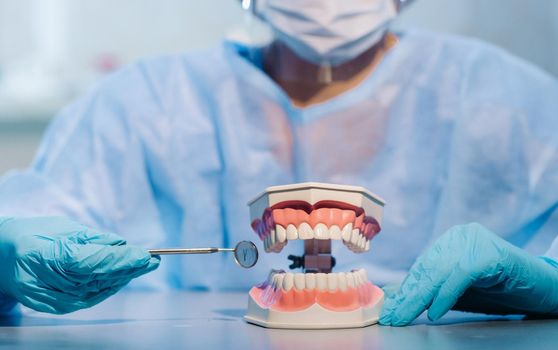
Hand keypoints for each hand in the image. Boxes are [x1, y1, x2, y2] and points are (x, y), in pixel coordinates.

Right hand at [0, 217, 159, 313]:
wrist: (4, 258)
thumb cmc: (33, 236)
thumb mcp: (63, 228)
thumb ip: (94, 239)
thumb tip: (121, 246)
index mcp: (50, 256)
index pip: (95, 262)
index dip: (123, 260)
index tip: (145, 255)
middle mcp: (51, 282)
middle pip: (100, 277)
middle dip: (130, 269)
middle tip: (153, 260)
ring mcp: (53, 298)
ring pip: (99, 289)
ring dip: (124, 278)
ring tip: (144, 266)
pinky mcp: (57, 306)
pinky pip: (91, 296)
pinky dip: (109, 287)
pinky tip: (124, 278)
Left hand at [379, 223, 557, 325]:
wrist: (543, 288)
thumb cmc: (500, 290)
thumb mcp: (459, 291)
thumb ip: (429, 291)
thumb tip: (393, 295)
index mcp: (450, 240)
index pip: (422, 267)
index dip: (405, 290)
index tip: (389, 309)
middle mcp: (460, 235)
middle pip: (428, 269)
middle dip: (408, 296)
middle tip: (393, 317)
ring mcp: (476, 241)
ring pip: (440, 271)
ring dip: (420, 298)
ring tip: (406, 316)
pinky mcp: (491, 253)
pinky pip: (461, 275)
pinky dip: (447, 295)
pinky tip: (436, 312)